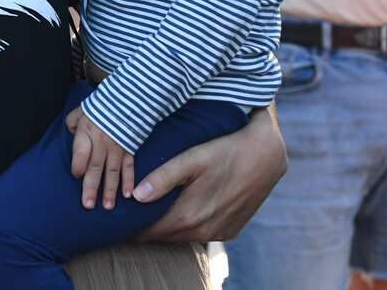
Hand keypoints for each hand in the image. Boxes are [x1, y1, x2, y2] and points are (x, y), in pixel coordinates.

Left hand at [66, 106, 133, 209]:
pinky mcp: (129, 149)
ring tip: (108, 206)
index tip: (76, 176)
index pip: (81, 152)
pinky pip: (129, 167)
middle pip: (95, 167)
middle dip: (91, 187)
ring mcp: (117, 147)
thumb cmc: (99, 106)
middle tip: (88, 205)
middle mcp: (102, 141)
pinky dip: (129, 181)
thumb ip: (73, 124)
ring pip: (113, 171)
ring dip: (110, 190)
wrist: (128, 98)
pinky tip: (129, 195)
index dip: (78, 165)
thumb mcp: (81, 111)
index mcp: (87, 131)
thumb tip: (70, 135)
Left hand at [135, 106, 286, 241]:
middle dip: (147, 226)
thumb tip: (135, 196)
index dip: (133, 225)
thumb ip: (163, 177)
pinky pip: (201, 234)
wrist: (267, 155)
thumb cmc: (226, 151)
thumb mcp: (192, 158)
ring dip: (168, 227)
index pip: (150, 231)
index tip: (119, 216)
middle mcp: (205, 231)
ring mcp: (220, 233)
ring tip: (152, 211)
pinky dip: (187, 226)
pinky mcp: (230, 231)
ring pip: (182, 236)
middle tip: (131, 212)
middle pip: (165, 236)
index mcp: (190, 216)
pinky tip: (181, 211)